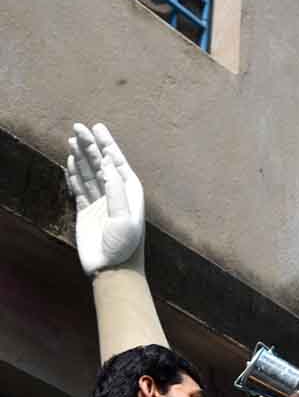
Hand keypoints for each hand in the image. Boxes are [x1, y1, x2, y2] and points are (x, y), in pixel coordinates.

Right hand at [65, 123, 144, 275]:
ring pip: (89, 174)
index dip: (107, 144)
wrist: (114, 269)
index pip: (117, 163)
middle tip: (78, 127)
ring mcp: (101, 203)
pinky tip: (70, 162)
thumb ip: (116, 190)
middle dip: (90, 146)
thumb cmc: (125, 245)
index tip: (97, 128)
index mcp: (130, 193)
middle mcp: (116, 195)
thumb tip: (107, 165)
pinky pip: (80, 188)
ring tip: (73, 139)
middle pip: (101, 164)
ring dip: (81, 157)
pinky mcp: (87, 212)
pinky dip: (74, 175)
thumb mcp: (124, 217)